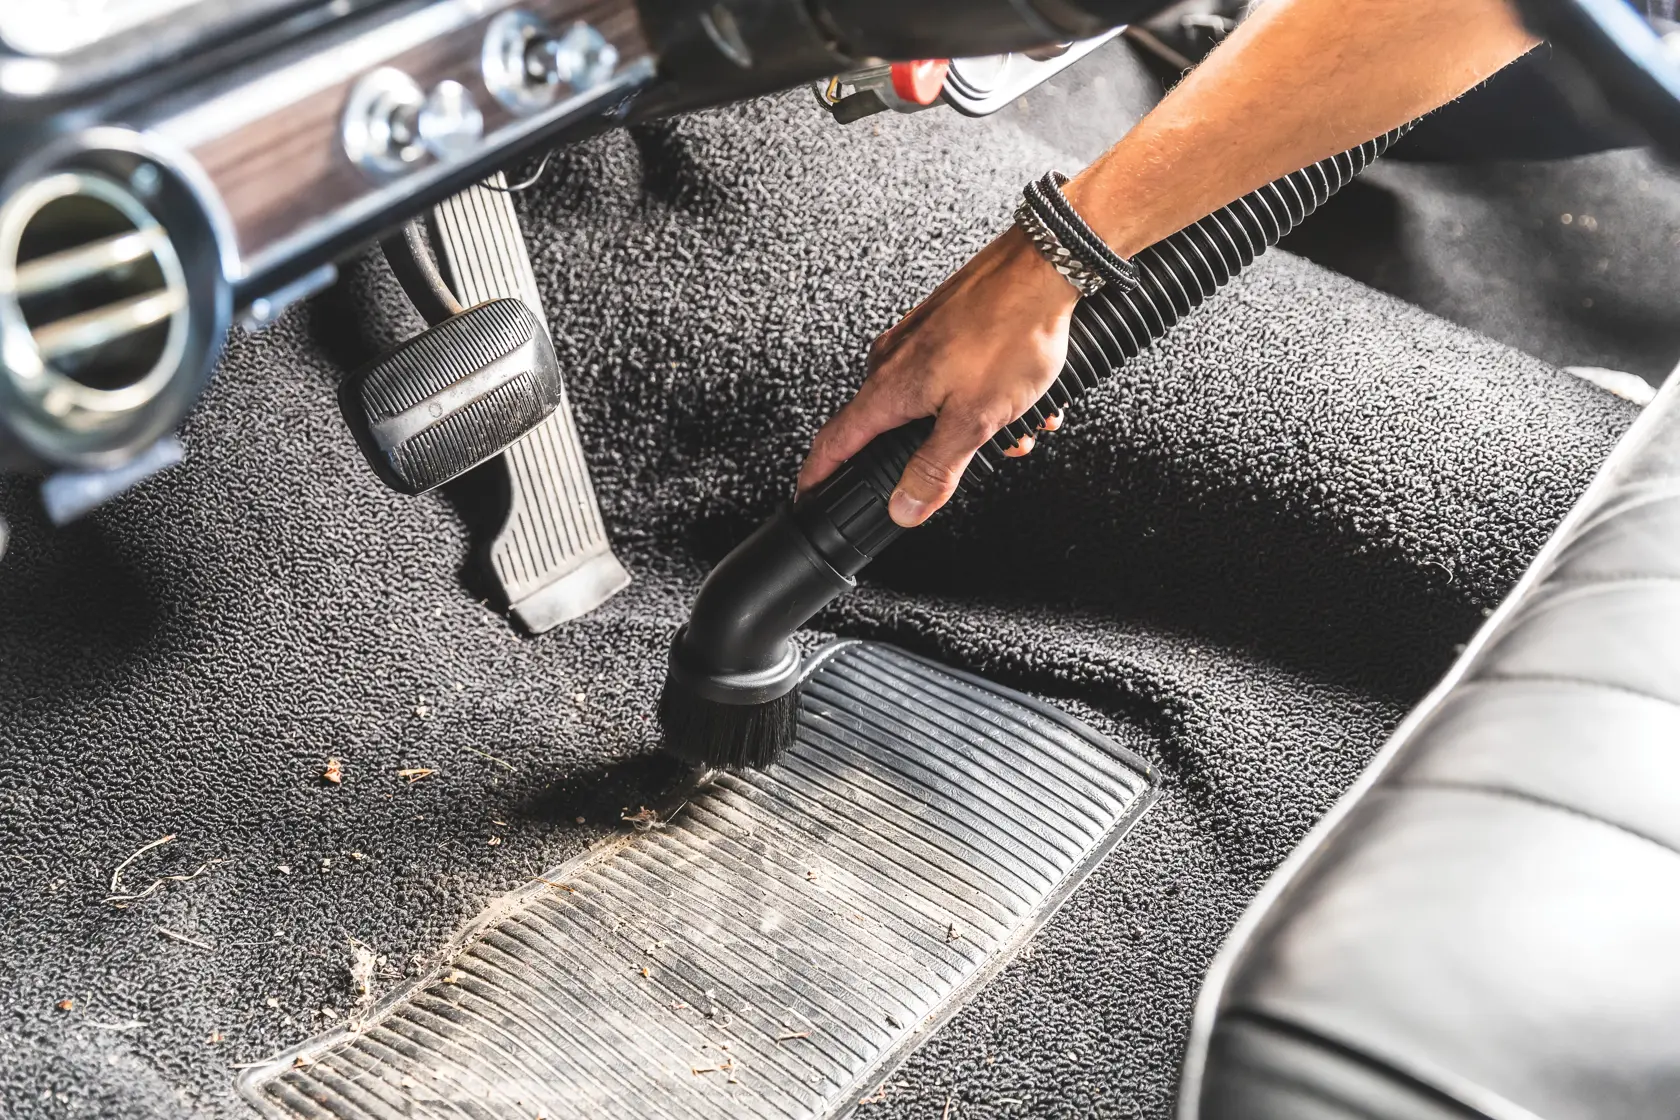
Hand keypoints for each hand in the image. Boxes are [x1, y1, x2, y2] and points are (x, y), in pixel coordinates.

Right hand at [796, 226, 1079, 527]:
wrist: (1042, 267)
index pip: (833, 444)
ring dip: (967, 426)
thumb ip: (936, 469)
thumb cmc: (1011, 331)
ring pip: (927, 404)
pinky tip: (1018, 399)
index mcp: (887, 388)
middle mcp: (890, 361)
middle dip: (927, 457)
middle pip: (886, 429)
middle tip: (961, 467)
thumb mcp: (975, 419)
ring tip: (1010, 428)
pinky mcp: (939, 327)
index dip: (818, 479)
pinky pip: (948, 378)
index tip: (810, 499)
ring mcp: (913, 341)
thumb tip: (905, 508)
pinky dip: (979, 397)